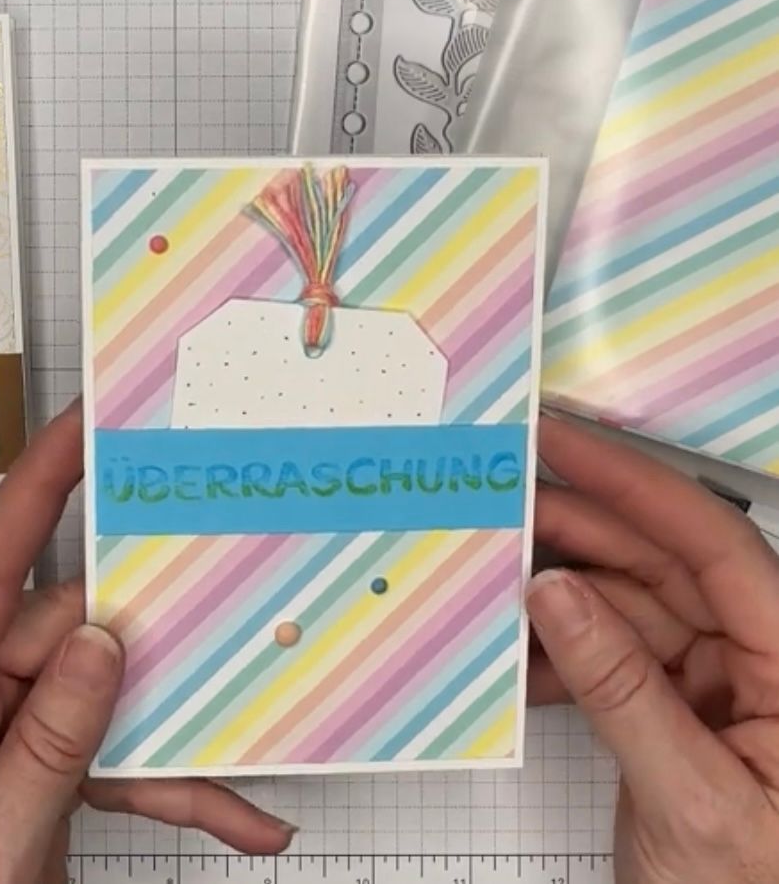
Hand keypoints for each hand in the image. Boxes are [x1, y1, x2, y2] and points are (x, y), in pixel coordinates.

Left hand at [0, 401, 294, 883]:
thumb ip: (44, 746)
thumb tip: (99, 643)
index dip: (36, 487)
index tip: (81, 427)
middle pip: (74, 632)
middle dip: (147, 652)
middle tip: (217, 639)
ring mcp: (8, 729)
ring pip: (110, 692)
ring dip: (173, 739)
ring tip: (235, 785)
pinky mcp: (43, 761)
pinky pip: (119, 748)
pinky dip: (174, 781)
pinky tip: (230, 810)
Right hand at [527, 415, 778, 883]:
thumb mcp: (691, 802)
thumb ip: (619, 689)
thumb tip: (554, 595)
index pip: (714, 544)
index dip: (633, 483)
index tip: (564, 443)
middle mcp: (761, 658)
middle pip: (662, 562)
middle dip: (579, 528)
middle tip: (504, 499)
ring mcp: (716, 683)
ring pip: (628, 605)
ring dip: (559, 593)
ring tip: (494, 573)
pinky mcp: (677, 709)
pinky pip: (613, 655)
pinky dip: (560, 653)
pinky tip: (516, 656)